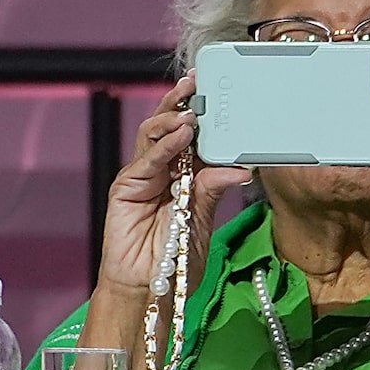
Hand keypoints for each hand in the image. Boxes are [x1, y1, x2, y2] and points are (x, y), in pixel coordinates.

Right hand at [97, 74, 251, 299]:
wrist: (150, 289)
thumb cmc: (175, 259)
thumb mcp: (203, 221)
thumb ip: (214, 191)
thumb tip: (242, 169)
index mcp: (184, 177)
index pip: (193, 138)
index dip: (203, 115)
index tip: (219, 93)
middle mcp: (163, 171)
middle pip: (169, 127)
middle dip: (182, 102)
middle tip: (198, 80)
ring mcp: (143, 176)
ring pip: (154, 136)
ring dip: (173, 119)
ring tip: (193, 110)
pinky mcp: (127, 186)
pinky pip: (148, 160)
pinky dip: (165, 145)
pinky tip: (181, 134)